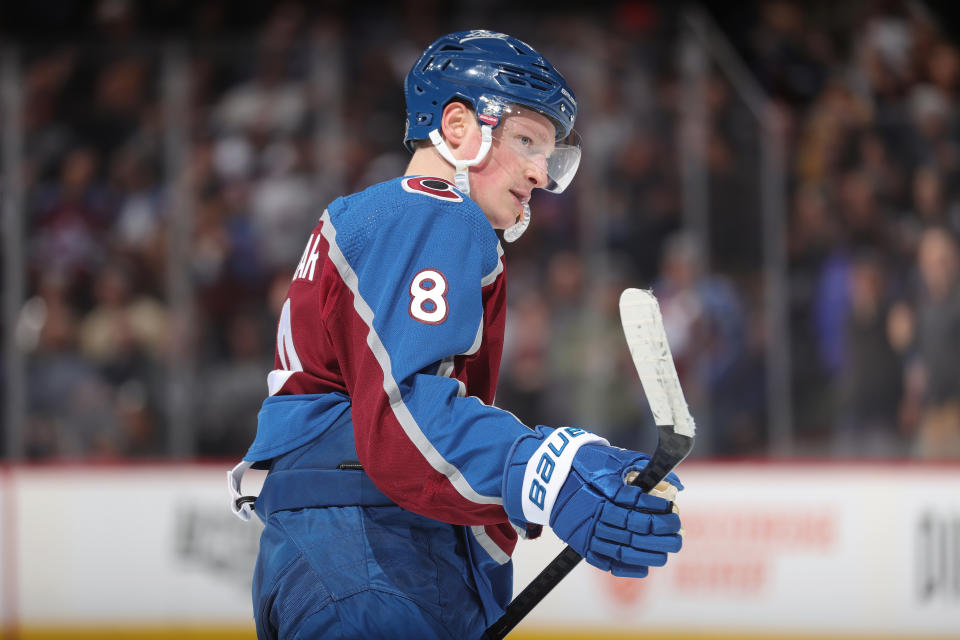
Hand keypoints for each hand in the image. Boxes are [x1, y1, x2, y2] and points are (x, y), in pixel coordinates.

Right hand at [504, 426, 682, 577]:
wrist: (549, 478)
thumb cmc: (585, 465)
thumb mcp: (614, 459)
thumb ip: (644, 468)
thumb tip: (678, 483)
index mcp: (603, 491)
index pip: (638, 505)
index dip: (658, 510)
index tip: (673, 509)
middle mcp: (595, 514)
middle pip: (634, 529)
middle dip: (661, 532)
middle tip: (677, 530)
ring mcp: (587, 532)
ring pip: (623, 548)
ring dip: (649, 552)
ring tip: (668, 550)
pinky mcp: (581, 544)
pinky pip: (605, 561)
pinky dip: (626, 567)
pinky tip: (645, 567)